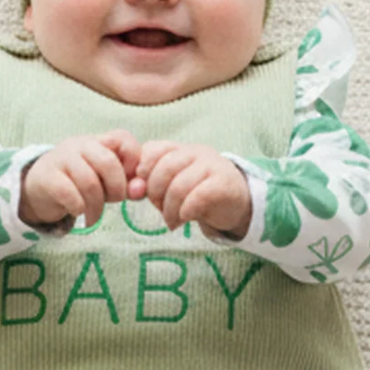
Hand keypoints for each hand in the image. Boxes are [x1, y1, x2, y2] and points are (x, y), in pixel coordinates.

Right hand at [19, 129, 140, 227]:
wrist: (38, 188)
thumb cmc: (79, 183)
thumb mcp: (105, 181)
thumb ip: (127, 183)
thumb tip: (140, 190)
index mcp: (99, 141)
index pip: (123, 138)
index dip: (133, 161)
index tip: (129, 181)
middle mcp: (80, 144)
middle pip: (108, 163)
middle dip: (116, 189)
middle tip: (113, 201)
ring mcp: (62, 158)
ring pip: (89, 182)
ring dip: (96, 206)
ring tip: (94, 217)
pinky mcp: (48, 177)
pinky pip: (70, 194)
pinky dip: (78, 208)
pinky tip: (77, 212)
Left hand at [131, 141, 251, 239]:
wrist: (236, 201)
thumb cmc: (197, 193)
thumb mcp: (172, 186)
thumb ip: (150, 184)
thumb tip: (132, 190)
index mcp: (179, 148)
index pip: (152, 150)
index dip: (142, 173)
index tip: (143, 192)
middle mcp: (196, 152)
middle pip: (164, 169)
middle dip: (155, 195)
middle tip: (160, 210)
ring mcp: (212, 165)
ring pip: (179, 186)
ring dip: (170, 210)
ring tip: (173, 221)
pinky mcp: (224, 184)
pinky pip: (198, 197)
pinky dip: (186, 211)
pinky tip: (186, 219)